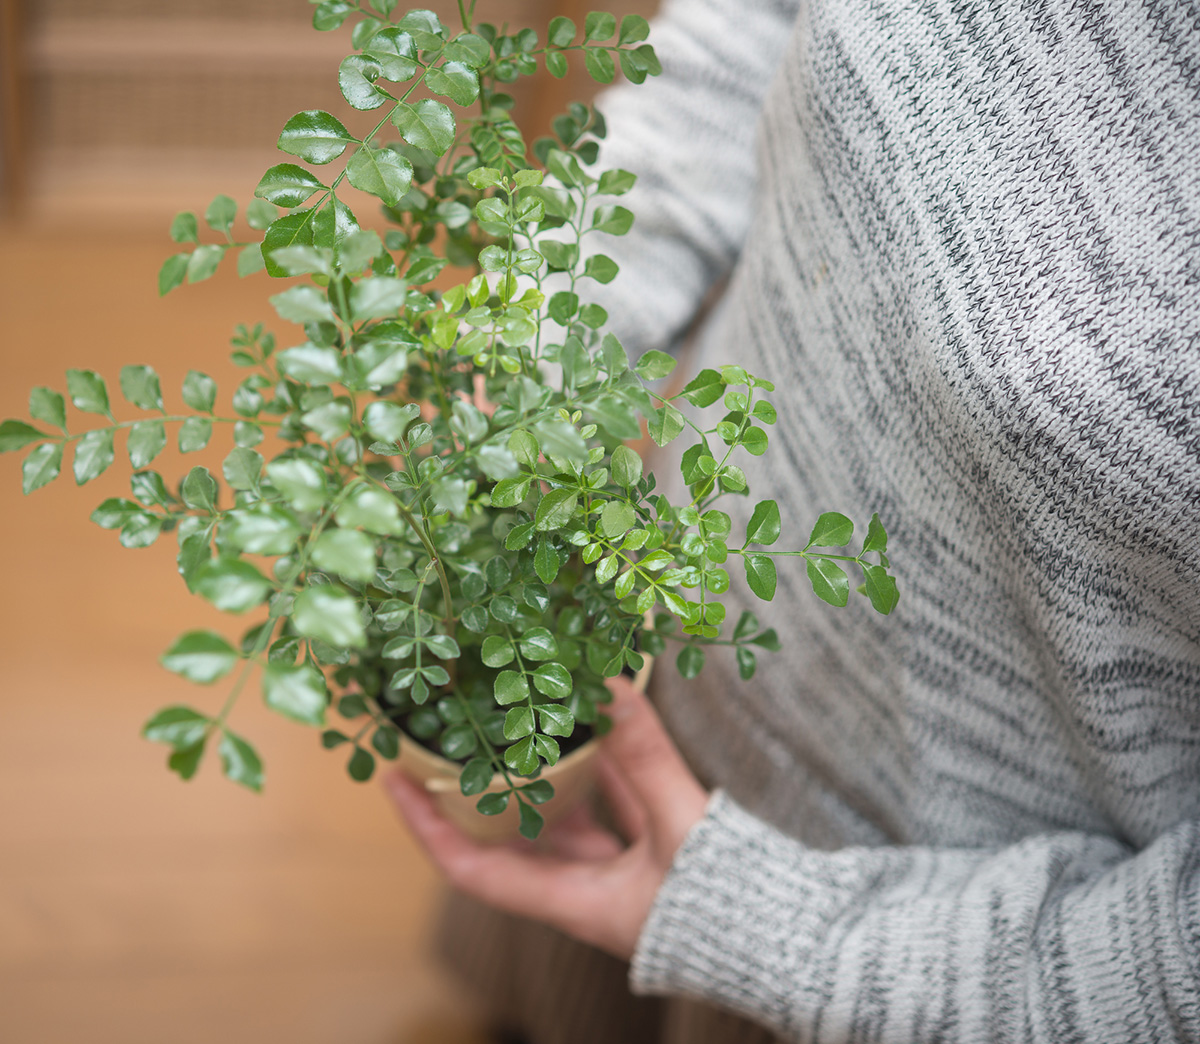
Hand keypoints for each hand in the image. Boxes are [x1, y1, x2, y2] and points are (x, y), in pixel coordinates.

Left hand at [384, 675, 709, 959]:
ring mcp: (614, 875)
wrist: (790, 947)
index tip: (396, 781)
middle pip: (510, 840)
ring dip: (540, 774)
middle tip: (454, 734)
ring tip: (515, 717)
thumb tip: (608, 684)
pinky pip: (608, 810)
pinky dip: (598, 771)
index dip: (427, 827)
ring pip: (560, 820)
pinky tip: (598, 727)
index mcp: (572, 902)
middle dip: (480, 790)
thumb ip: (644, 753)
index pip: (474, 869)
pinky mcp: (647, 858)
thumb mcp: (678, 823)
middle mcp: (582, 891)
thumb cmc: (727, 905)